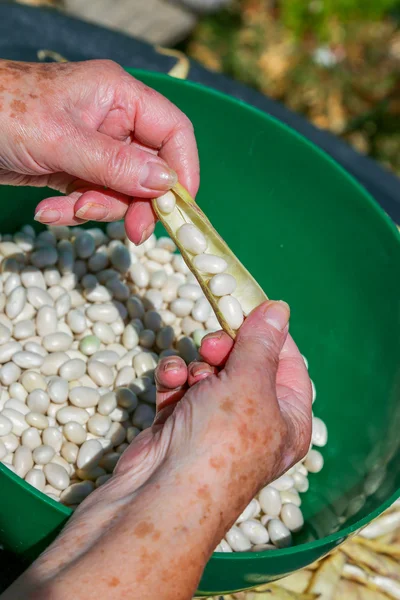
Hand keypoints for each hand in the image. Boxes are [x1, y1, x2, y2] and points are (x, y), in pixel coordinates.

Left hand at [0, 59, 198, 243]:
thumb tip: (166, 184)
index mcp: (119, 97)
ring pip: (120, 191)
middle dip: (136, 203)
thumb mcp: (62, 140)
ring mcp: (93, 148)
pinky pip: (91, 198)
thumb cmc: (2, 112)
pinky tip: (48, 211)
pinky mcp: (74, 169)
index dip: (184, 170)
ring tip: (67, 211)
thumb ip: (115, 164)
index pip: (173, 132)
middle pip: (150, 170)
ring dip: (97, 209)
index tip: (179, 208)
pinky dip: (73, 211)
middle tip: (133, 233)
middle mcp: (112, 121)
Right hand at [115, 300, 311, 507]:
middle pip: (246, 364)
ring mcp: (215, 424)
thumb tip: (279, 308)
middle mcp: (255, 422)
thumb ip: (261, 342)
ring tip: (192, 377)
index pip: (289, 365)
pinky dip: (175, 379)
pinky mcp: (180, 424)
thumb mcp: (250, 382)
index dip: (271, 334)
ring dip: (198, 366)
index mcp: (288, 420)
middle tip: (215, 345)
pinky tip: (170, 381)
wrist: (161, 493)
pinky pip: (182, 386)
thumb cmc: (221, 441)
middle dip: (227, 349)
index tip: (251, 307)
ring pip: (210, 371)